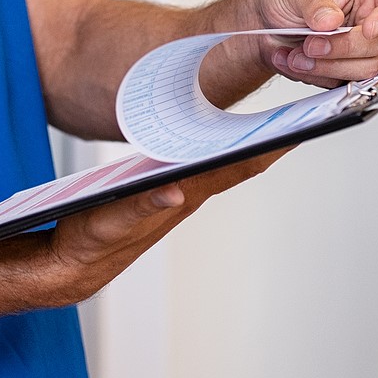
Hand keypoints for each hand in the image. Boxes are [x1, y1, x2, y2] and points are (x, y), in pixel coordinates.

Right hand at [30, 146, 290, 307]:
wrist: (71, 264)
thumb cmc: (90, 241)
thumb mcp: (110, 220)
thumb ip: (140, 205)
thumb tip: (173, 191)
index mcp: (181, 196)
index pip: (236, 167)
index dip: (270, 147)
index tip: (303, 126)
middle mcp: (187, 193)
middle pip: (239, 163)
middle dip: (272, 139)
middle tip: (306, 113)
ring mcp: (178, 194)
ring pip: (223, 164)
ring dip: (250, 144)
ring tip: (278, 120)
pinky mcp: (163, 194)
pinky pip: (200, 167)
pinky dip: (219, 150)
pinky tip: (224, 138)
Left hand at [249, 0, 377, 87]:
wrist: (266, 21)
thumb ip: (314, 3)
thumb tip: (330, 21)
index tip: (370, 28)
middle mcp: (373, 20)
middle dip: (341, 48)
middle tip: (311, 44)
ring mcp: (364, 49)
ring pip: (364, 70)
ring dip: (326, 66)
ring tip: (296, 55)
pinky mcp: (349, 71)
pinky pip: (344, 83)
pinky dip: (316, 76)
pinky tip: (295, 62)